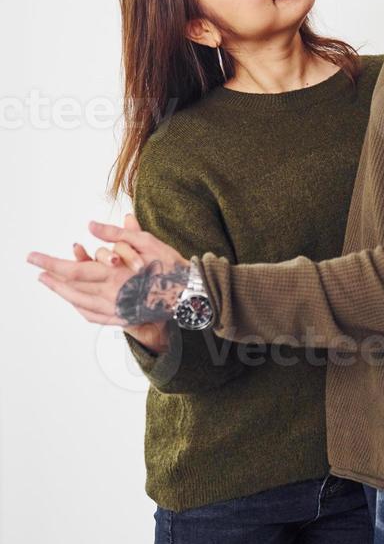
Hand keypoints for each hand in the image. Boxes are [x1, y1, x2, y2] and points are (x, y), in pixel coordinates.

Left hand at [27, 218, 190, 325]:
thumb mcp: (145, 242)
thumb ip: (116, 234)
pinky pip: (92, 316)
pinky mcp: (122, 318)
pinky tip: (75, 302)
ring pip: (79, 303)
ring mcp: (115, 310)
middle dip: (52, 279)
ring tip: (51, 283)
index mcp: (114, 275)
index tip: (34, 259)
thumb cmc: (170, 266)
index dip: (50, 264)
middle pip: (71, 289)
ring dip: (62, 293)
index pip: (73, 270)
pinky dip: (79, 307)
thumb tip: (91, 225)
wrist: (188, 294)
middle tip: (39, 272)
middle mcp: (110, 296)